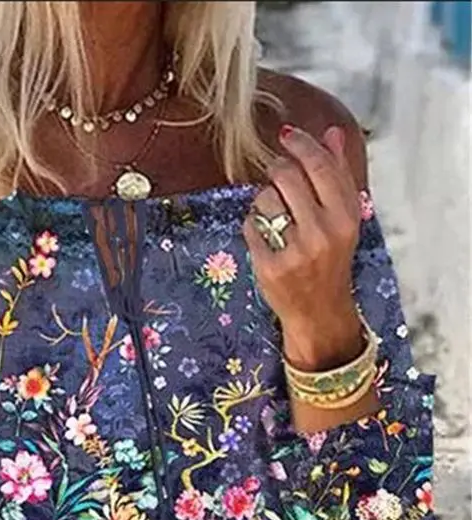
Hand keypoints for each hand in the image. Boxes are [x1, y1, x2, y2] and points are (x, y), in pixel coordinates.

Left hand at [243, 124, 362, 371]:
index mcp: (345, 217)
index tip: (287, 135)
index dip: (300, 144)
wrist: (320, 311)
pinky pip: (251, 226)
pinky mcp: (270, 267)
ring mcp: (295, 252)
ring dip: (264, 200)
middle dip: (277, 169)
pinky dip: (254, 226)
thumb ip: (339, 174)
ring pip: (265, 198)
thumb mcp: (344, 218)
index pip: (319, 166)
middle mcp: (322, 233)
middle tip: (277, 175)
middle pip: (287, 176)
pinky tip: (267, 239)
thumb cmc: (331, 259)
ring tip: (277, 216)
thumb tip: (333, 133)